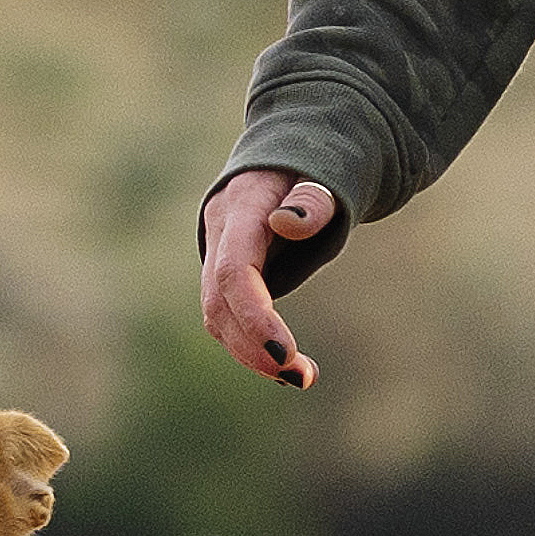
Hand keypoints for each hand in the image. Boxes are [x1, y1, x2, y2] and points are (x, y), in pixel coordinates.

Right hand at [194, 167, 340, 388]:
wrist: (283, 158)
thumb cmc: (309, 168)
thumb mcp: (319, 175)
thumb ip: (311, 199)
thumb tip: (289, 223)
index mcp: (239, 211)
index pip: (234, 273)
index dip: (254, 316)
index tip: (286, 352)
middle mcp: (218, 235)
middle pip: (218, 304)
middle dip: (254, 347)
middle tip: (304, 377)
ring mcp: (215, 255)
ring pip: (218, 317)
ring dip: (253, 354)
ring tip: (304, 377)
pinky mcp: (224, 275)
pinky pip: (228, 316)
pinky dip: (252, 345)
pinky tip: (286, 367)